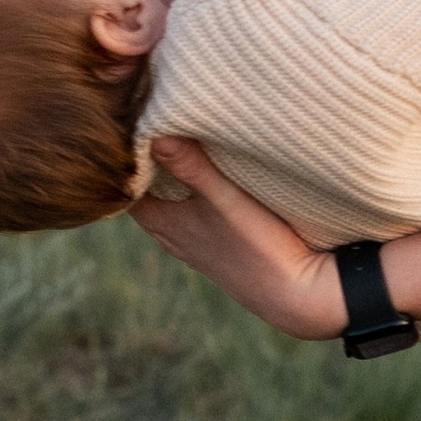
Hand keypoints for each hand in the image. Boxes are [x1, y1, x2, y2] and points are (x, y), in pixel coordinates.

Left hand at [132, 139, 345, 335]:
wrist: (297, 295)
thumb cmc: (259, 246)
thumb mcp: (225, 198)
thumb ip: (191, 166)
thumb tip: (155, 133)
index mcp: (163, 223)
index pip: (125, 185)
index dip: (123, 157)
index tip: (130, 125)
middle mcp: (171, 237)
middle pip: (143, 195)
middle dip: (145, 165)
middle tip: (152, 127)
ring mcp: (194, 248)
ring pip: (166, 208)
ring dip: (168, 184)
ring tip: (177, 149)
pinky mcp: (217, 253)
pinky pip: (189, 220)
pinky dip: (188, 200)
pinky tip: (206, 188)